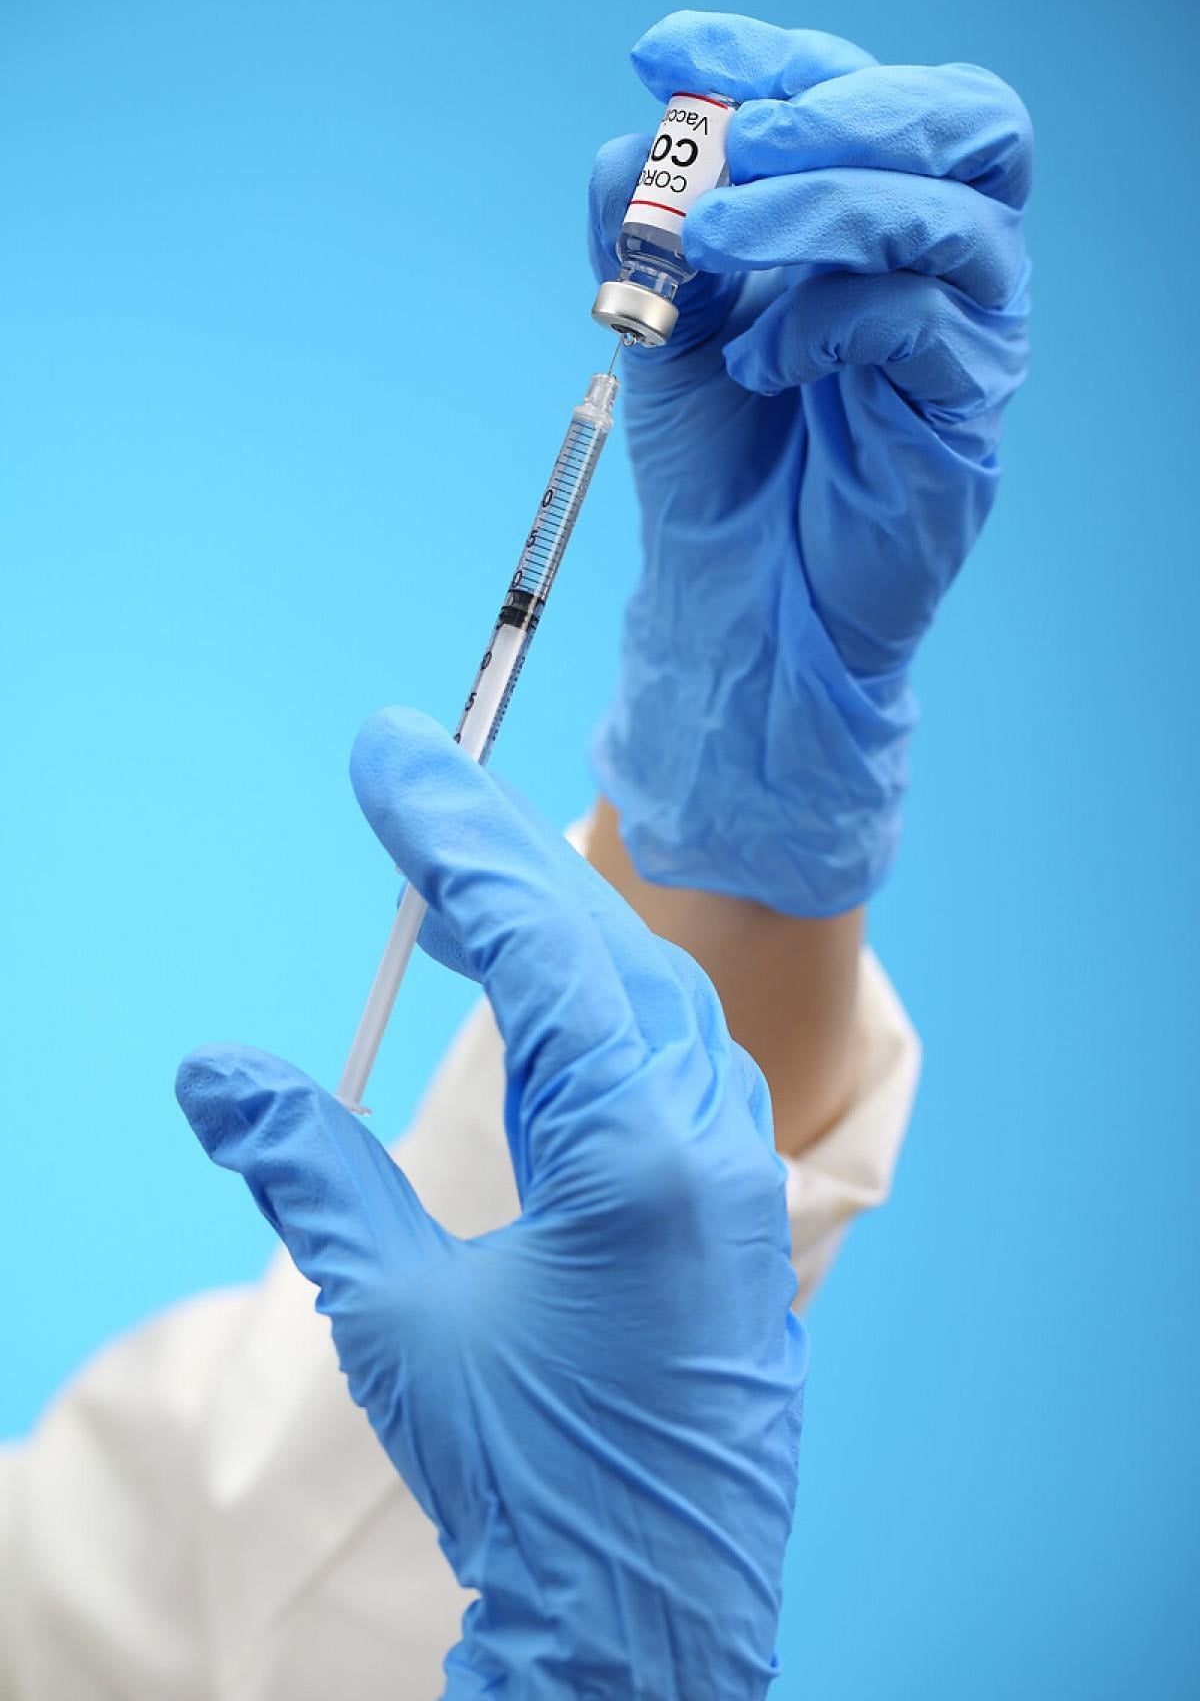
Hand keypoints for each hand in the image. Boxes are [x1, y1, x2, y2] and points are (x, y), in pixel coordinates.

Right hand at [177, 708, 806, 1699]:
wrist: (651, 1625)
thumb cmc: (533, 1475)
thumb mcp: (400, 1317)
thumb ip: (312, 1171)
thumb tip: (218, 1069)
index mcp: (640, 1145)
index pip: (540, 939)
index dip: (453, 836)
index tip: (387, 750)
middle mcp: (711, 1138)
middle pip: (605, 942)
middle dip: (500, 858)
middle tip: (410, 781)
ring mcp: (737, 1174)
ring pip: (647, 996)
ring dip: (549, 932)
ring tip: (446, 896)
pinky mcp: (732, 1213)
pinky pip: (668, 1064)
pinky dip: (593, 1011)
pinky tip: (537, 1014)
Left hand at [589, 11, 1031, 914]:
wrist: (735, 610)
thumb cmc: (716, 464)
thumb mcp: (662, 321)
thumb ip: (647, 224)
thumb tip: (642, 138)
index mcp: (878, 220)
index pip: (864, 90)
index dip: (769, 55)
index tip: (662, 54)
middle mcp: (944, 264)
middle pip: (962, 121)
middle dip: (838, 107)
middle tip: (728, 138)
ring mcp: (966, 341)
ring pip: (948, 214)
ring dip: (819, 203)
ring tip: (705, 236)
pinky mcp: (963, 421)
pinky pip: (924, 326)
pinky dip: (827, 320)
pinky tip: (758, 364)